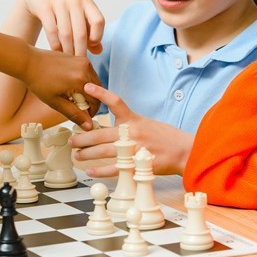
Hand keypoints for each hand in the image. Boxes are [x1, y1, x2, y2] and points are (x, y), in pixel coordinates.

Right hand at [19, 0, 104, 55]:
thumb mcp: (80, 14)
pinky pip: (51, 30)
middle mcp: (75, 1)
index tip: (91, 46)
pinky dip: (55, 44)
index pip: (99, 21)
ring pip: (66, 33)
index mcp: (87, 3)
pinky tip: (56, 52)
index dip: (97, 36)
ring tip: (67, 60)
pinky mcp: (44, 7)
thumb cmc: (66, 7)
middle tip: (78, 64)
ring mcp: (59, 3)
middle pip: (81, 32)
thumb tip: (98, 51)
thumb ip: (91, 32)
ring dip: (67, 50)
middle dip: (80, 51)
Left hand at [23, 47, 100, 128]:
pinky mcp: (79, 58)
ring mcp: (83, 61)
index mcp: (81, 79)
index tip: (84, 117)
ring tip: (71, 97)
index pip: (96, 101)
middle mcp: (85, 68)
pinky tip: (70, 87)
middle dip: (90, 102)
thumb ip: (74, 114)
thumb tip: (88, 126)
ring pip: (94, 83)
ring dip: (87, 92)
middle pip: (98, 91)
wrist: (28, 62)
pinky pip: (88, 74)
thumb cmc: (39, 81)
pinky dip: (84, 83)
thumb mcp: (56, 102)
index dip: (91, 112)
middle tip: (77, 107)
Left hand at [69, 83, 192, 176]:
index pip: (116, 102)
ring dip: (87, 153)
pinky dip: (100, 170)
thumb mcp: (147, 124)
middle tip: (71, 139)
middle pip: (100, 133)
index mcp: (134, 120)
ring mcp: (134, 150)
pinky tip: (90, 170)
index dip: (101, 93)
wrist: (185, 152)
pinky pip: (114, 168)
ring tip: (77, 155)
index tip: (87, 87)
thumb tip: (109, 127)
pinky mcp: (137, 165)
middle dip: (82, 137)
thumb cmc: (166, 138)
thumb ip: (129, 124)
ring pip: (103, 151)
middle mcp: (132, 133)